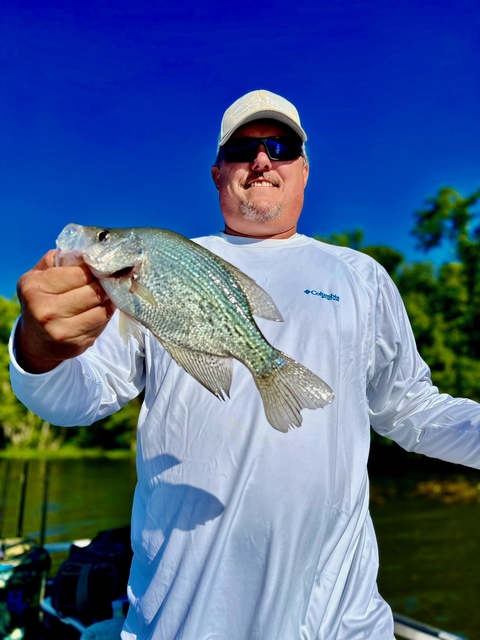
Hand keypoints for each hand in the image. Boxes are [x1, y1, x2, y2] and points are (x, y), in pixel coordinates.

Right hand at [15, 250, 115, 372]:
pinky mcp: (77, 344)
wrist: (36, 341)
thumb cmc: (40, 300)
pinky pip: (102, 323)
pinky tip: (105, 307)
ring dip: (111, 299)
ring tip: (112, 291)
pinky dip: (107, 313)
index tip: (105, 266)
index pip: (79, 273)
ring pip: (103, 309)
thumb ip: (59, 260)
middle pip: (94, 292)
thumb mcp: (38, 276)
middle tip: (115, 277)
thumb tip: (89, 251)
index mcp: (36, 288)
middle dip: (107, 283)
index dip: (96, 268)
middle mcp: (47, 311)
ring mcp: (63, 330)